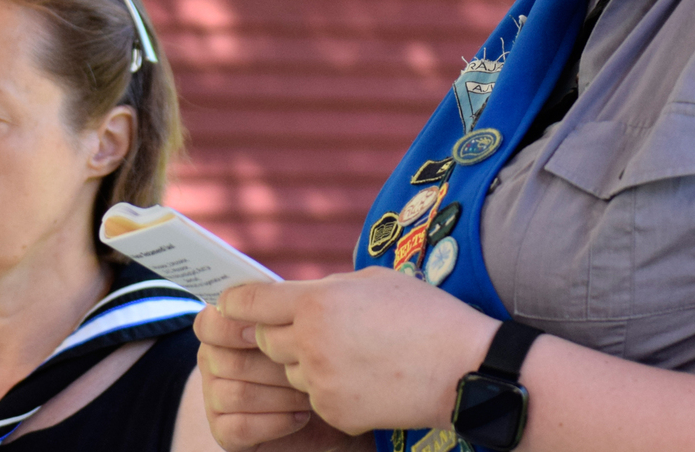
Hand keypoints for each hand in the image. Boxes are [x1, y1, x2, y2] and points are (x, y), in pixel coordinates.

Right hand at [196, 302, 343, 451]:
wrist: (329, 405)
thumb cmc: (315, 357)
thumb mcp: (304, 327)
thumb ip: (284, 310)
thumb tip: (280, 297)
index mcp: (223, 329)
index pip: (208, 324)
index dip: (234, 327)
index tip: (268, 330)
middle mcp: (212, 362)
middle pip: (232, 361)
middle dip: (277, 365)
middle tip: (309, 366)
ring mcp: (214, 398)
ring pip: (239, 395)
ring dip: (282, 395)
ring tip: (310, 392)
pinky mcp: (223, 432)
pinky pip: (241, 427)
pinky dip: (277, 422)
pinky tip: (301, 415)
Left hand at [214, 267, 495, 435]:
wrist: (462, 368)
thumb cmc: (424, 314)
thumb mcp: (373, 281)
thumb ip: (326, 290)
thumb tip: (296, 299)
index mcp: (316, 303)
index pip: (250, 302)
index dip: (237, 302)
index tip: (231, 303)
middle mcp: (310, 343)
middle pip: (265, 340)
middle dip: (279, 333)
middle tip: (312, 328)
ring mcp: (320, 383)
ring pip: (291, 371)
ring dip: (308, 362)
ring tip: (355, 352)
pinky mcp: (334, 414)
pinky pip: (316, 398)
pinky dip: (332, 389)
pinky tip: (367, 378)